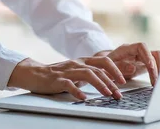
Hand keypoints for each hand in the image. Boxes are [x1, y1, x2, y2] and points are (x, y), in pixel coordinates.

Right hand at [7, 57, 125, 99]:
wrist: (35, 74)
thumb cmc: (58, 75)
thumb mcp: (77, 72)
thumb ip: (91, 74)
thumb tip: (109, 82)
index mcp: (83, 61)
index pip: (104, 61)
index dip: (116, 70)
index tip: (124, 81)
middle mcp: (77, 64)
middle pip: (98, 69)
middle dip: (111, 82)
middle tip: (119, 94)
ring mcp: (67, 71)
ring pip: (88, 74)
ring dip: (100, 84)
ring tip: (108, 94)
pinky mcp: (57, 80)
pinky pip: (69, 84)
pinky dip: (77, 91)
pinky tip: (83, 98)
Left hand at [94, 43, 159, 85]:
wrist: (104, 66)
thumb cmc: (105, 66)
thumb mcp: (108, 67)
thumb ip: (119, 67)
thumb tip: (132, 68)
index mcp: (126, 49)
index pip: (141, 46)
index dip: (147, 55)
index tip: (150, 66)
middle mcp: (136, 52)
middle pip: (153, 54)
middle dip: (157, 67)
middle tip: (156, 81)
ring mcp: (142, 58)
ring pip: (157, 60)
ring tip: (158, 84)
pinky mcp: (145, 65)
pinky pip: (156, 66)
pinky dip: (158, 73)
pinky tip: (158, 82)